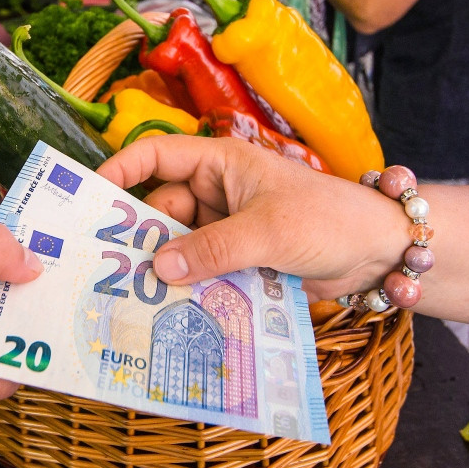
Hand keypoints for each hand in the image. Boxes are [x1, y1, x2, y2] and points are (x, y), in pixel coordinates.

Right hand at [97, 136, 404, 299]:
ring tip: (135, 300)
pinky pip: (203, 272)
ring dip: (166, 270)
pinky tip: (171, 312)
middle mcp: (219, 193)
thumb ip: (212, 249)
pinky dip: (190, 288)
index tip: (90, 200)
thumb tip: (157, 268)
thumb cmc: (327, 220)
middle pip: (162, 210)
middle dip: (141, 238)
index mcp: (221, 163)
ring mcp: (229, 228)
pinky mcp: (241, 260)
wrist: (378, 251)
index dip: (121, 171)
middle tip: (108, 271)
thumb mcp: (267, 231)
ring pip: (180, 247)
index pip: (157, 155)